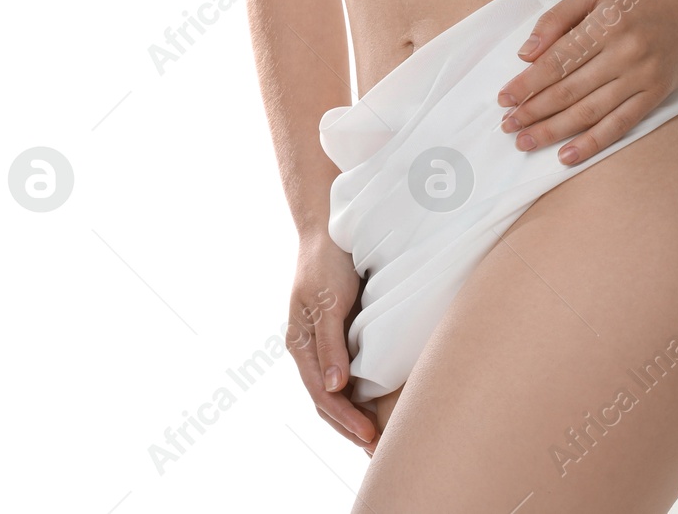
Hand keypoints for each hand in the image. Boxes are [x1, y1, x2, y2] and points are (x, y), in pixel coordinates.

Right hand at [286, 233, 377, 451]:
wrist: (331, 228)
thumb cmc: (327, 262)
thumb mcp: (328, 301)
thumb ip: (330, 344)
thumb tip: (334, 388)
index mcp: (300, 344)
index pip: (321, 395)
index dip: (345, 418)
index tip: (370, 434)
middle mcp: (311, 349)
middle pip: (327, 401)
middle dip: (349, 427)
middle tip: (377, 449)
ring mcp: (325, 343)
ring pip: (336, 391)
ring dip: (354, 415)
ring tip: (377, 437)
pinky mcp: (340, 334)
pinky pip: (347, 373)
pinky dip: (359, 393)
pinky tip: (375, 404)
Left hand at [498, 0, 677, 164]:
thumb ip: (558, 18)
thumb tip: (526, 54)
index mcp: (607, 23)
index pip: (558, 61)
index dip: (528, 83)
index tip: (504, 99)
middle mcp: (625, 52)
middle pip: (570, 90)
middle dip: (534, 111)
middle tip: (507, 126)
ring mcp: (643, 76)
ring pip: (591, 111)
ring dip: (554, 130)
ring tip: (526, 142)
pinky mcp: (656, 94)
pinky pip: (620, 124)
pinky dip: (592, 143)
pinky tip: (567, 155)